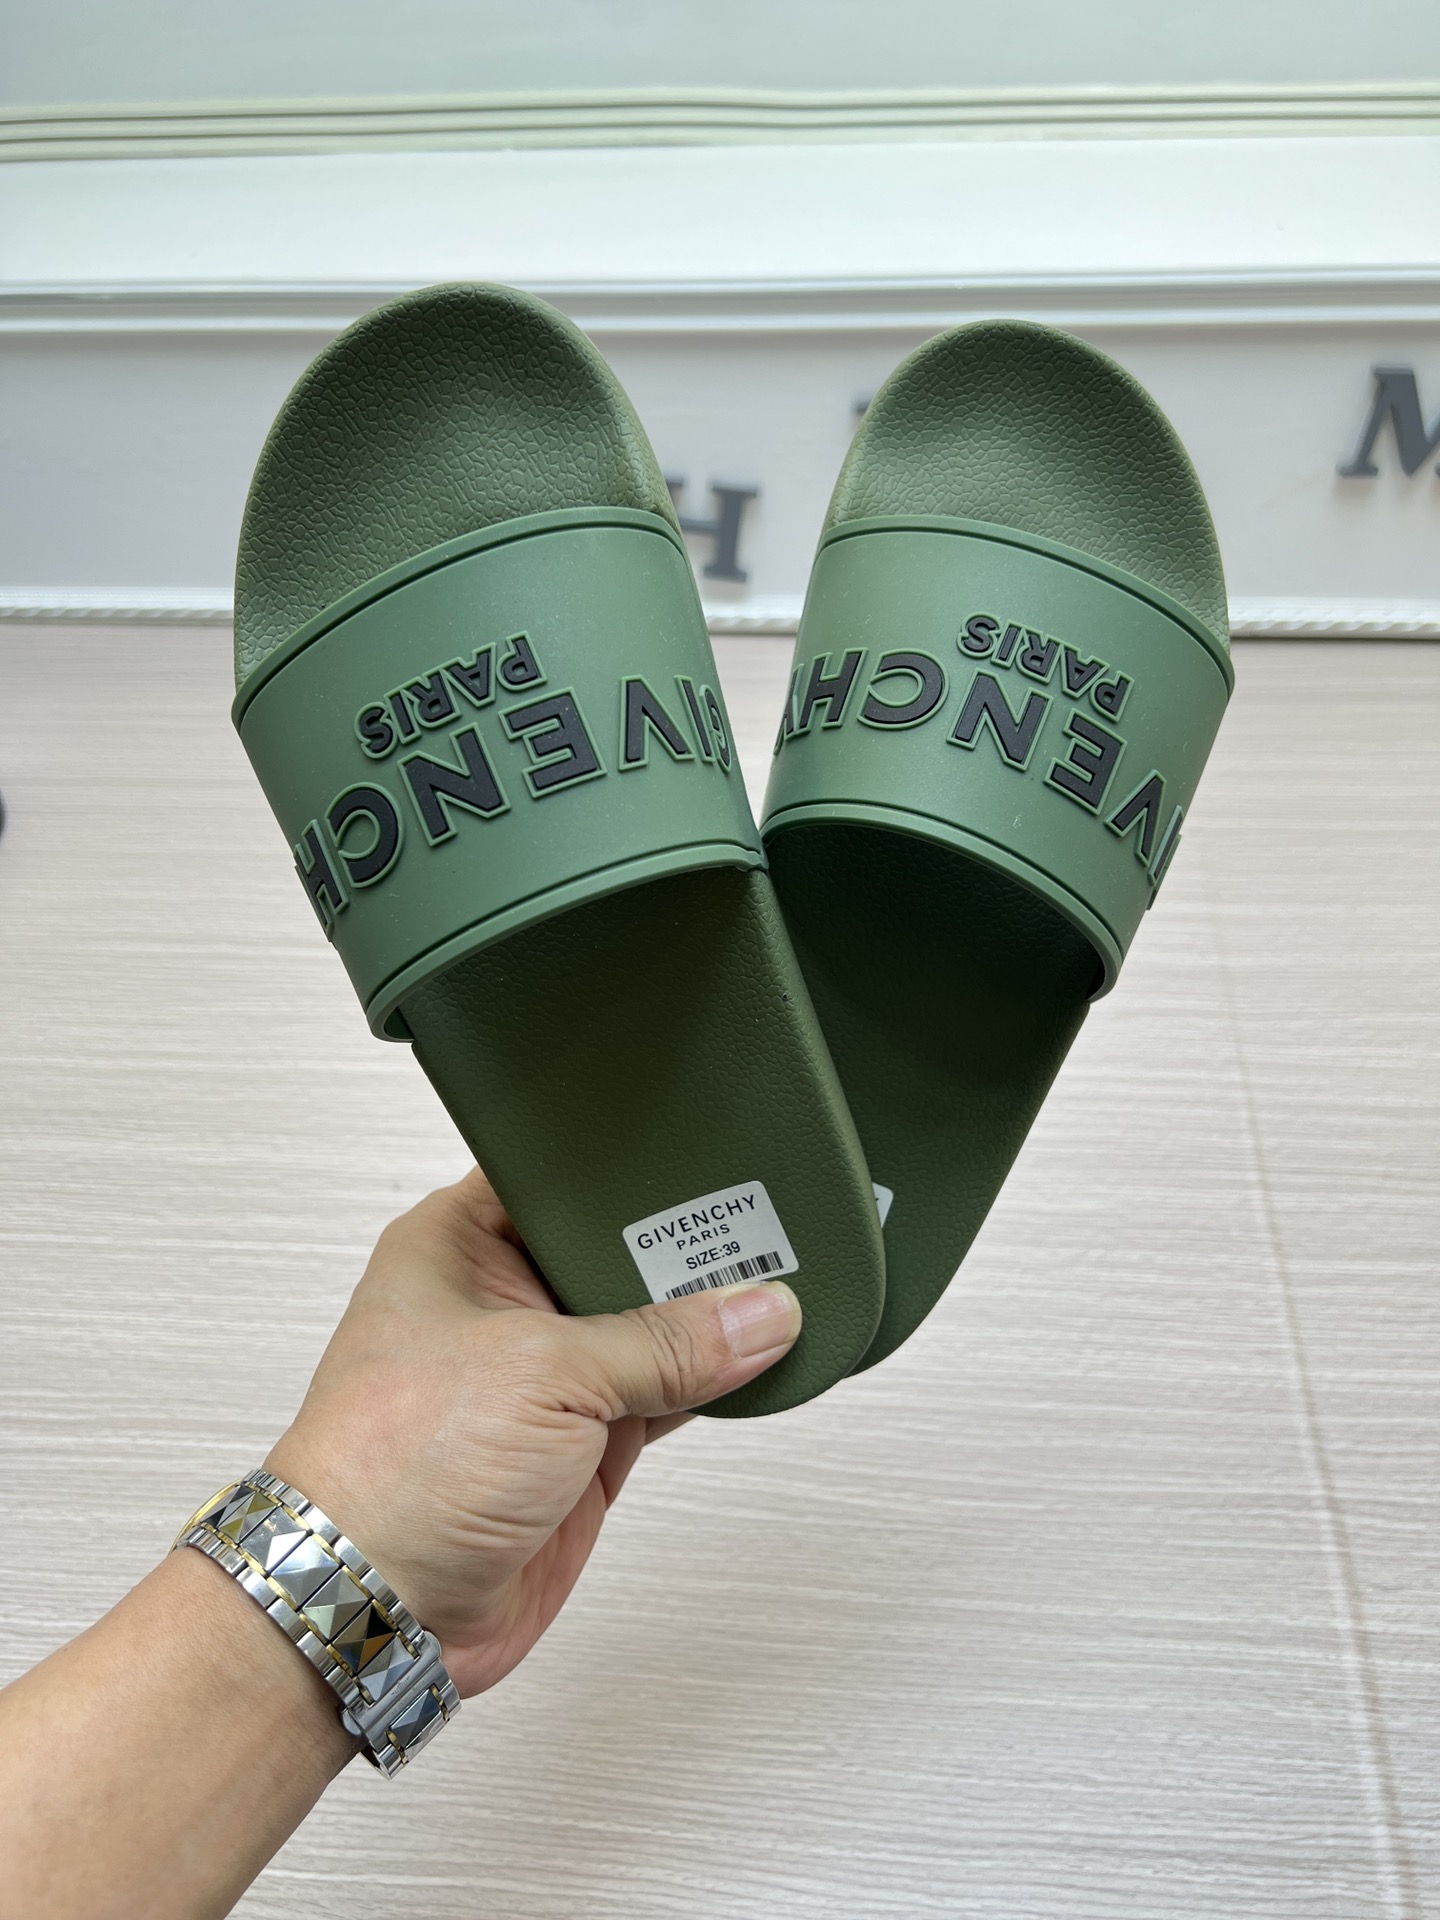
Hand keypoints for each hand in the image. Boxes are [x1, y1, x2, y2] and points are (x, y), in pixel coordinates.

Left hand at [265, 1166, 801, 1697]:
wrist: (376, 1610)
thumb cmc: (397, 1470)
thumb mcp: (543, 1373)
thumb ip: (662, 1341)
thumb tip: (758, 1314)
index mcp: (461, 1243)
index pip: (563, 1176)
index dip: (633, 1168)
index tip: (712, 1153)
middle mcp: (502, 1300)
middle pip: (617, 1250)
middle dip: (687, 1246)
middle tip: (771, 1219)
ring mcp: (543, 1375)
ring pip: (650, 1327)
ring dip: (709, 1320)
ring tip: (787, 1280)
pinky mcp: (581, 1443)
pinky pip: (664, 1395)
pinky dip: (712, 1385)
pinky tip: (761, 1360)